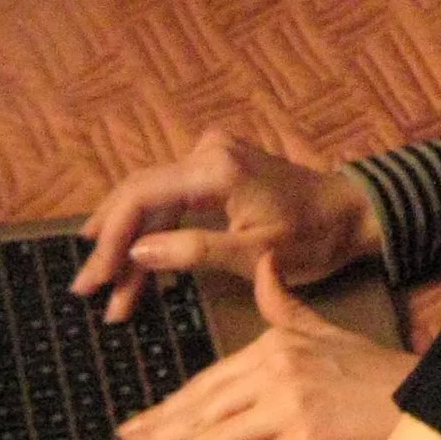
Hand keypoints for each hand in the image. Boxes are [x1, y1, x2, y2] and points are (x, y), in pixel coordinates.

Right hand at [75, 129, 383, 321]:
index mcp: (215, 168)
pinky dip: (154, 230)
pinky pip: (171, 196)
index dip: (111, 241)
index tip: (95, 281)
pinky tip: (135, 263)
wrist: (352, 213)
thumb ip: (192, 252)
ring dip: (130, 243)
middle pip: (139, 194)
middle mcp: (207, 150)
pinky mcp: (216, 165)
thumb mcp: (254, 255)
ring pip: (152, 197)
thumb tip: (136, 254)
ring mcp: (211, 153)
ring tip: (110, 289)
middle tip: (88, 289)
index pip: (142, 198)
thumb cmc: (313, 238)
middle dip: (112, 245)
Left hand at [100, 254, 417, 439]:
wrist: (427, 407)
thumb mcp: (327, 331)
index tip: (128, 431)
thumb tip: (263, 265)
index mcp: (273, 347)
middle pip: (196, 415)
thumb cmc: (376, 376)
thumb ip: (285, 305)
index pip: (204, 384)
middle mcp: (274, 374)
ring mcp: (289, 412)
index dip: (162, 411)